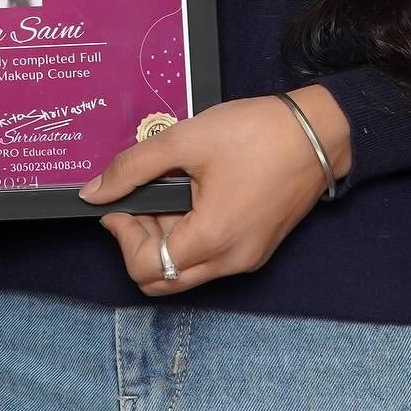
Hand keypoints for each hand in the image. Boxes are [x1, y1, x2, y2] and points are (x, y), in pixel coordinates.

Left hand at [79, 88, 349, 295]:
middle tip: (140, 196)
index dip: (122, 234)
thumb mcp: (186, 140)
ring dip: (164, 237)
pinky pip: (209, 258)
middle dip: (139, 240)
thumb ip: (133, 167)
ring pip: (185, 271)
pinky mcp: (256, 247)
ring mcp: (246, 258)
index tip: (119, 199)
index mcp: (212, 240)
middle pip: (162, 279)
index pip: (146, 268)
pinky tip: (190, 193)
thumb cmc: (255, 133)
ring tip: (167, 188)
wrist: (318, 132)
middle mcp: (230, 262)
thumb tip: (93, 192)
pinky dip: (189, 235)